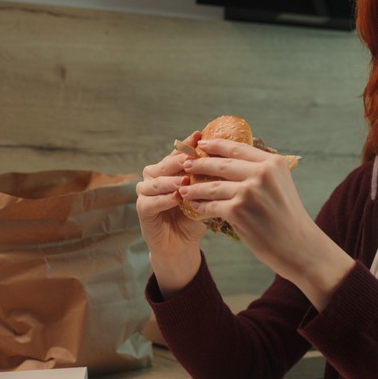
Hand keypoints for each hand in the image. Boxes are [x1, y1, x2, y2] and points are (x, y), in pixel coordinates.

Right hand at [136, 132, 205, 297]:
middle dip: (179, 160)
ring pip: (156, 181)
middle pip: (165, 164)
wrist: (182, 244)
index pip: (179, 152)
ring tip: (185, 181)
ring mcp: (146, 192)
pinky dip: (164, 199)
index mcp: (170, 170)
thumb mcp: (206, 195)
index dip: (188, 144)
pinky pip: (151, 201)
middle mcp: (155, 176)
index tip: (200, 135)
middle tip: (191, 157)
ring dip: (171, 180)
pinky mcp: (142, 209)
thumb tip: (234, 161)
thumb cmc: (196, 216)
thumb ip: (212, 179)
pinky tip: (177, 198)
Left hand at [178, 138, 353, 309]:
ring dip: (195, 187)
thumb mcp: (281, 185)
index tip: (202, 144)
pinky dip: (200, 205)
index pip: (238, 148)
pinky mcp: (238, 211)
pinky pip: (211, 205)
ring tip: (184, 188)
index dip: (216, 145)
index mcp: (273, 163)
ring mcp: (249, 192)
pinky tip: (193, 205)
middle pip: (221, 164)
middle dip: (200, 164)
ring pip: (212, 185)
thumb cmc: (288, 217)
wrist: (298, 245)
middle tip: (186, 164)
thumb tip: (234, 158)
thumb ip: (262, 170)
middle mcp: (262, 174)